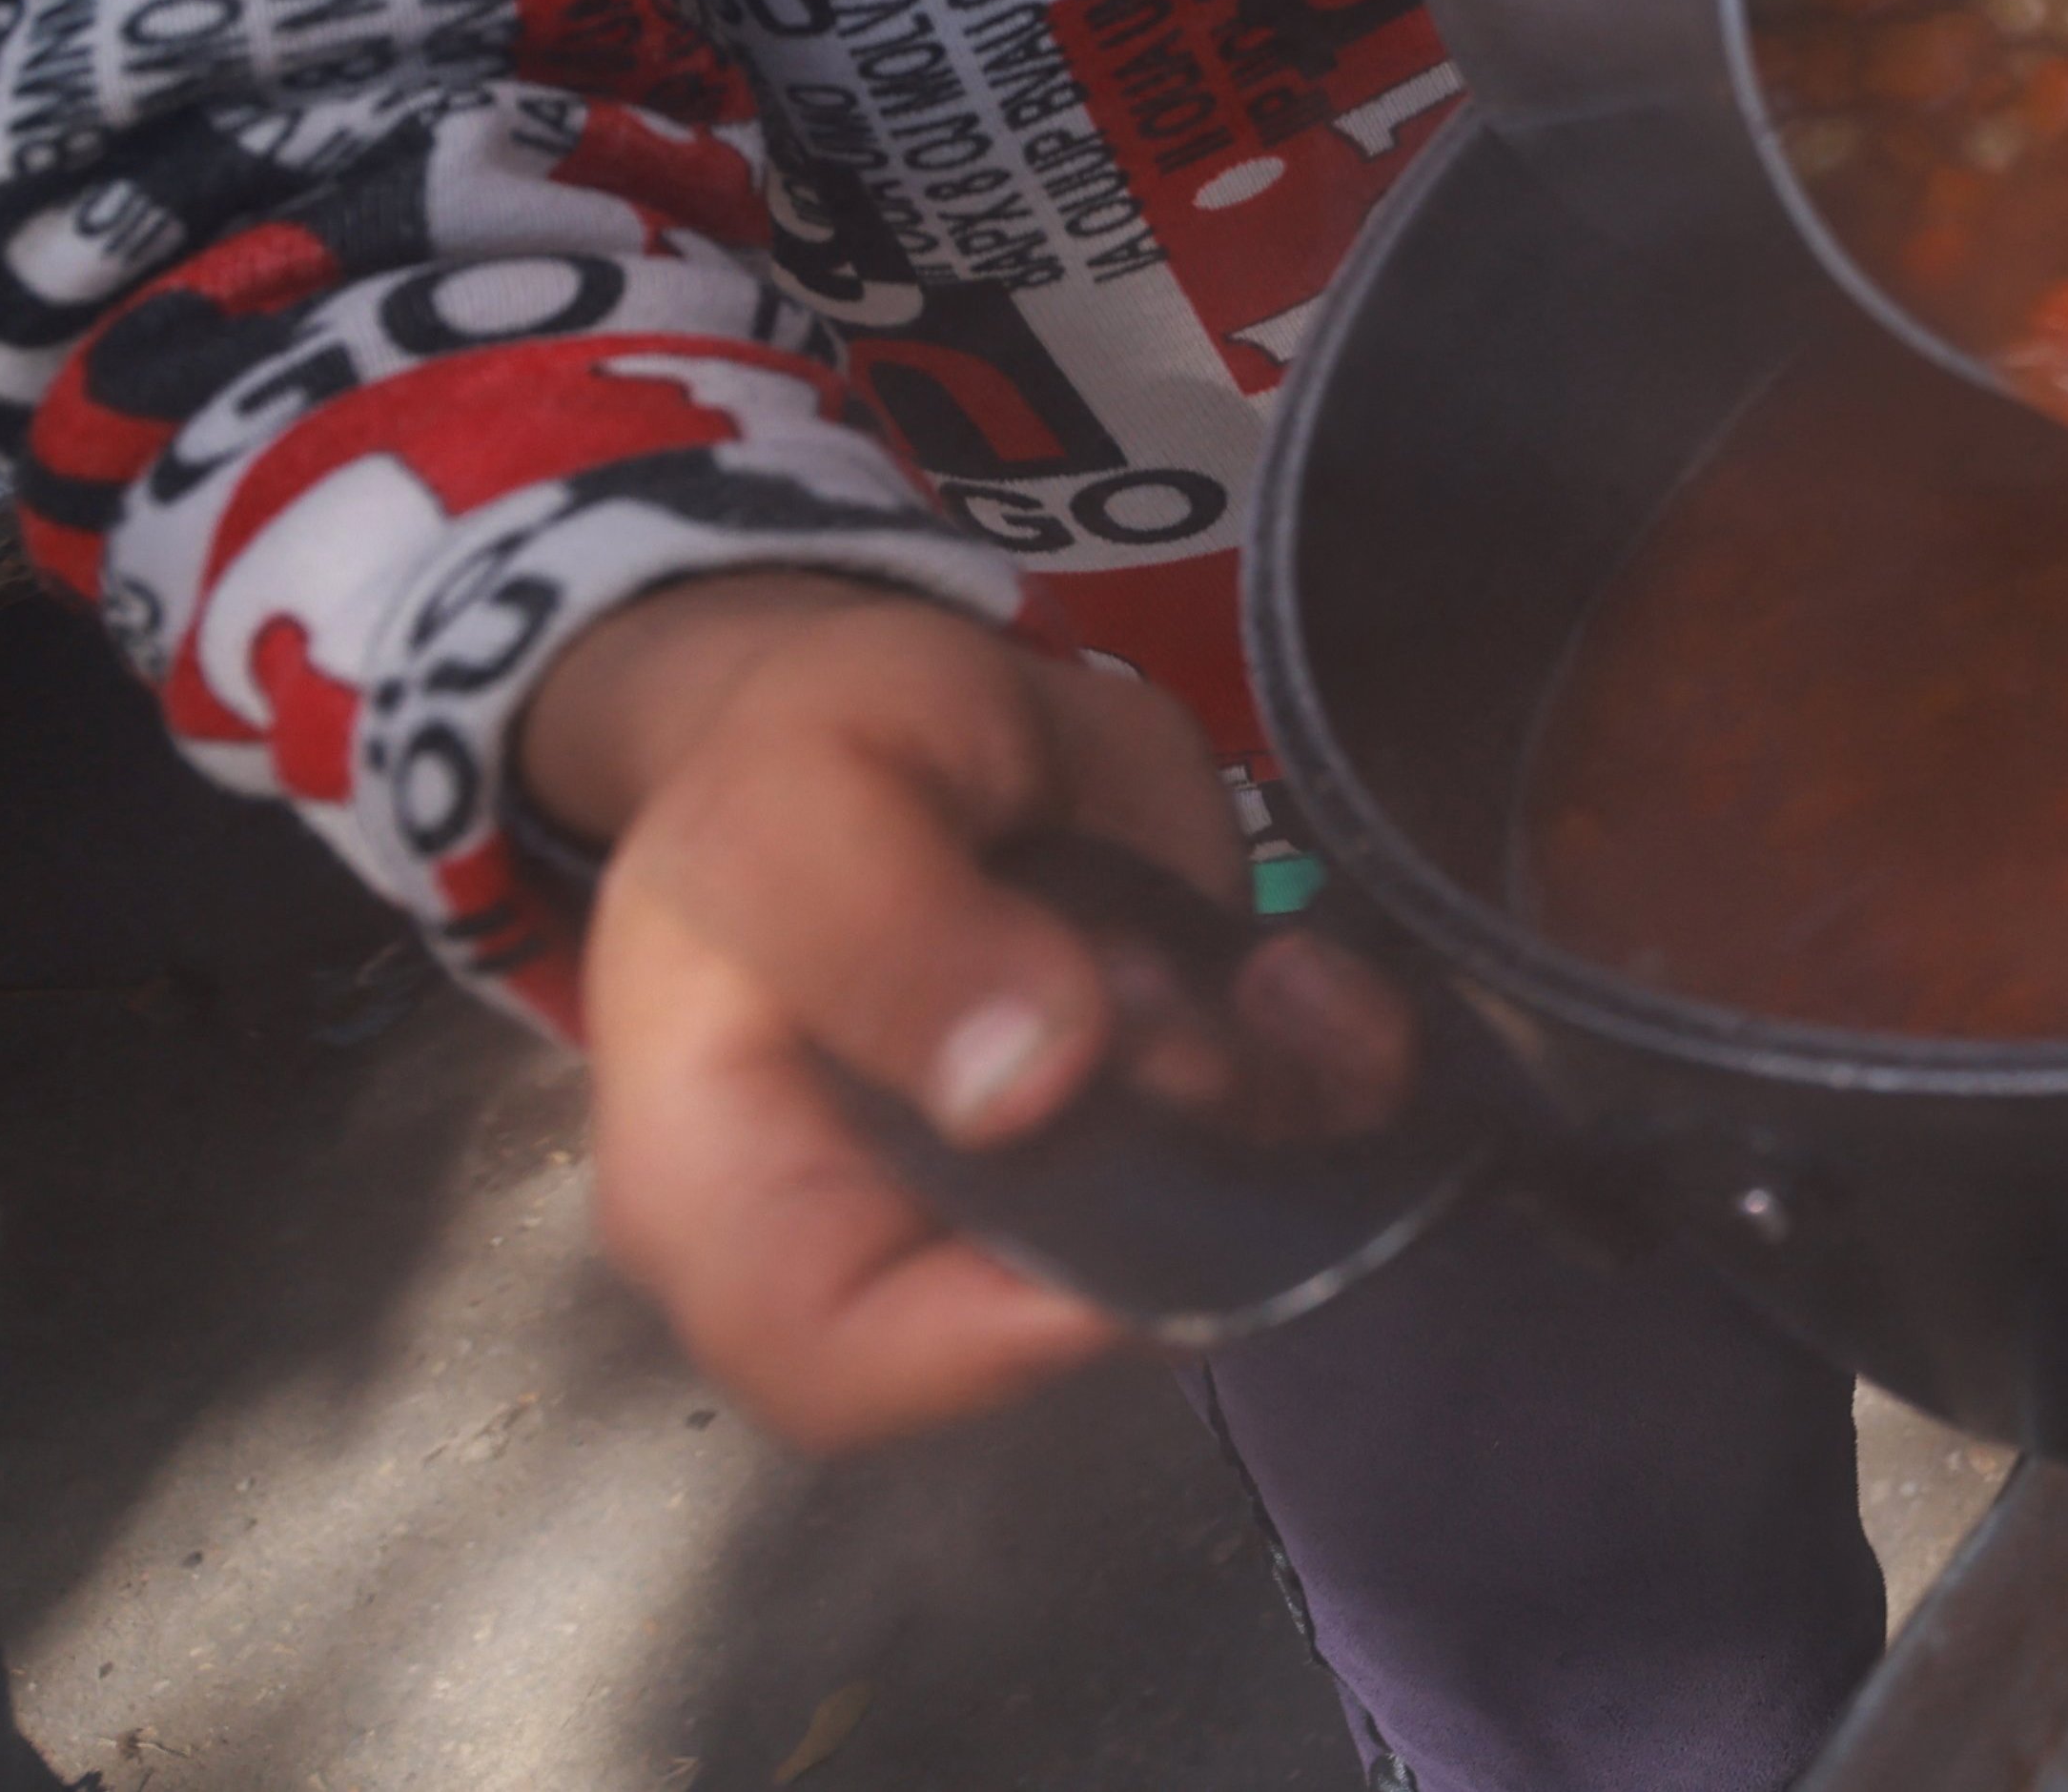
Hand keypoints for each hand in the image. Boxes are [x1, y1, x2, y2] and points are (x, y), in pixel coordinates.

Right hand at [527, 572, 1410, 1448]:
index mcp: (730, 1189)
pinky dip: (1338, 1062)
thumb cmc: (794, 762)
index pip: (834, 1360)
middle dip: (1173, 1177)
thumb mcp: (801, 801)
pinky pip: (1289, 1136)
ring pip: (1210, 1225)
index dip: (977, 1350)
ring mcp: (1049, 1179)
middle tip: (1189, 1014)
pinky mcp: (1166, 1112)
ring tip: (1258, 977)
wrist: (900, 706)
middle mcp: (897, 1223)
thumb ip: (887, 929)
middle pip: (1058, 1305)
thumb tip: (1023, 1088)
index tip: (1114, 1261)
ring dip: (1273, 1103)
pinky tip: (1307, 972)